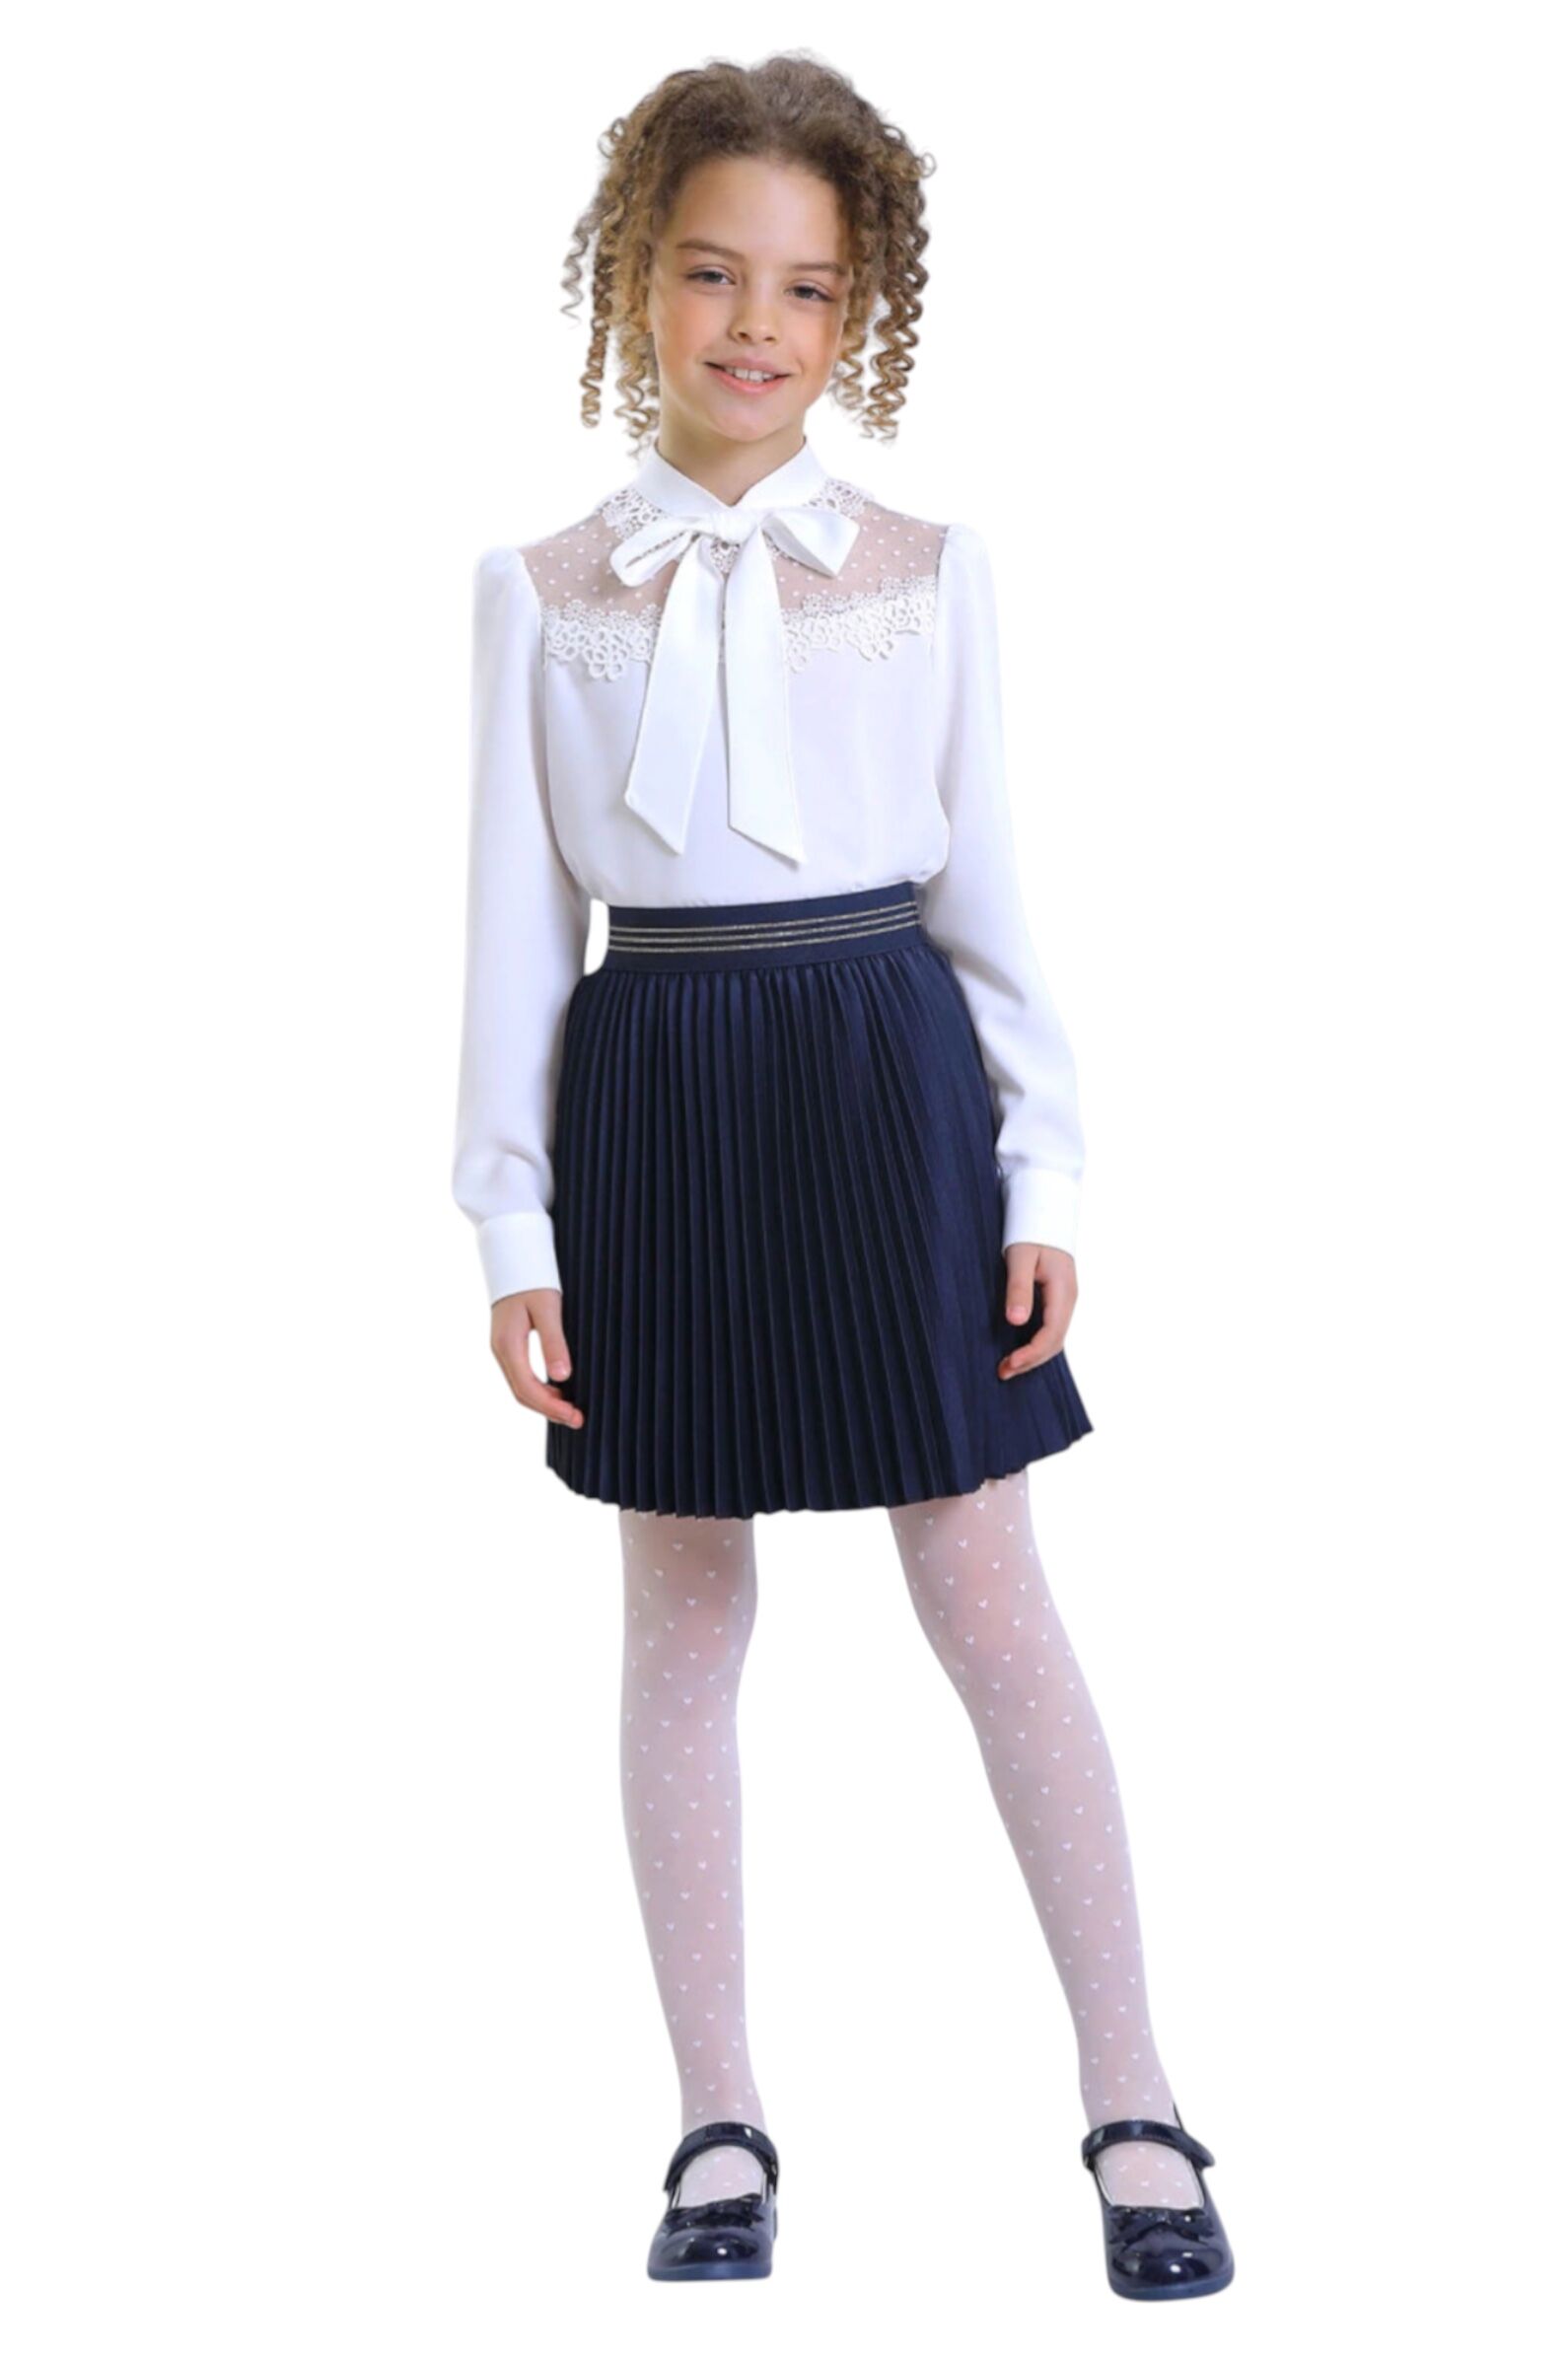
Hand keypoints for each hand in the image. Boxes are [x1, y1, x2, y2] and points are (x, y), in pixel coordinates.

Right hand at [490, 1287, 584, 1427]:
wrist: (513, 1255)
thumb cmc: (532, 1278)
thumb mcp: (548, 1308)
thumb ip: (554, 1342)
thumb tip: (562, 1376)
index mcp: (508, 1345)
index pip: (527, 1389)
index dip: (551, 1408)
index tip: (575, 1417)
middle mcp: (501, 1351)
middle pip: (522, 1393)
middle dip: (549, 1410)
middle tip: (578, 1419)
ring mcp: (503, 1348)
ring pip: (521, 1386)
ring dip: (545, 1401)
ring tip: (571, 1410)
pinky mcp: (509, 1344)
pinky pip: (522, 1374)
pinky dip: (540, 1388)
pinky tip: (558, 1390)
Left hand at [998, 1241, 1076, 1378]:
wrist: (1044, 1211)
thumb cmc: (1031, 1231)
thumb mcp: (1020, 1257)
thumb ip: (1019, 1288)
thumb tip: (1016, 1321)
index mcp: (1063, 1292)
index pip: (1052, 1334)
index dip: (1031, 1354)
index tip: (1010, 1364)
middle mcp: (1067, 1300)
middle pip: (1054, 1342)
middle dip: (1030, 1360)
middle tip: (1003, 1372)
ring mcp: (1063, 1301)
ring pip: (1053, 1337)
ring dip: (1032, 1355)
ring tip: (1007, 1366)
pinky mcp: (1055, 1299)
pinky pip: (1049, 1328)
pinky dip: (1035, 1343)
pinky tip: (1018, 1348)